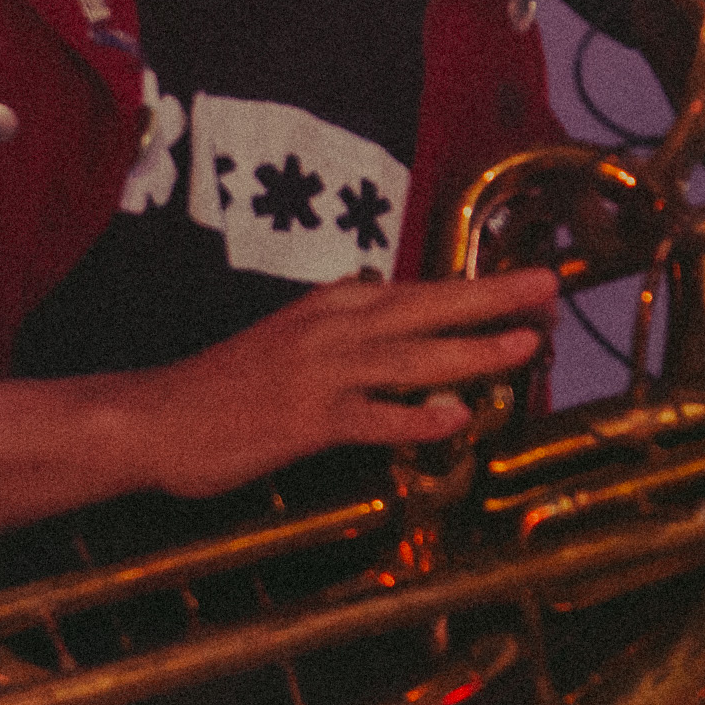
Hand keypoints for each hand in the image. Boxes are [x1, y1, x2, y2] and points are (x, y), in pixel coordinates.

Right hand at [122, 272, 560, 497]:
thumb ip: (341, 326)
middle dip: (494, 297)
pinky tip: (457, 418)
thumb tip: (386, 312)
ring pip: (413, 356)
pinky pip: (374, 417)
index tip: (527, 285)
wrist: (155, 416)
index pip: (418, 291)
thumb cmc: (223, 385)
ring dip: (474, 350)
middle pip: (429, 306)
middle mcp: (332, 327)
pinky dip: (417, 417)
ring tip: (527, 346)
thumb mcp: (289, 336)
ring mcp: (321, 372)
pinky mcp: (307, 419)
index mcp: (330, 303)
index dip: (476, 290)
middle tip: (549, 286)